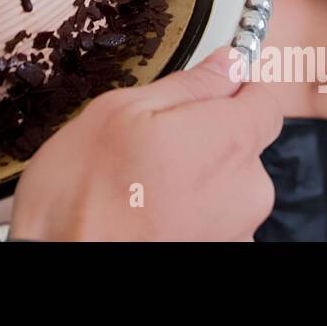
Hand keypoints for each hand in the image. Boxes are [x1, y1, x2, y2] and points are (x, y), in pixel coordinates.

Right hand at [10, 47, 280, 240]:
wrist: (62, 261)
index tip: (209, 88)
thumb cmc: (81, 196)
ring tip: (140, 184)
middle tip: (150, 140)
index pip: (264, 101)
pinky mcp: (219, 255)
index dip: (236, 89)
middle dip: (205, 137)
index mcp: (228, 141)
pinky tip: (145, 213)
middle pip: (243, 146)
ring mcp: (236, 232)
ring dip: (193, 179)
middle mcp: (246, 191)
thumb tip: (225, 64)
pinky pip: (212, 221)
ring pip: (224, 187)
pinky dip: (186, 214)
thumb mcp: (119, 112)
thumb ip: (186, 86)